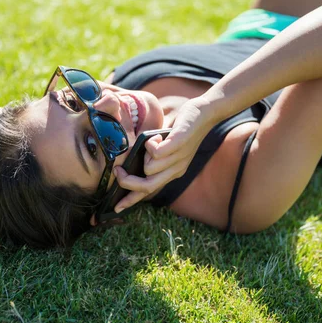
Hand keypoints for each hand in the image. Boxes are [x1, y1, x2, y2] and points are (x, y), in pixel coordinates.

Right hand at [112, 96, 216, 212]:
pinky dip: (150, 144)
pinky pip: (157, 152)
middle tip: (119, 171)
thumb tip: (130, 156)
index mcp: (172, 172)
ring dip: (143, 155)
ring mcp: (179, 158)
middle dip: (128, 182)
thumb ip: (151, 154)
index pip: (149, 192)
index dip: (131, 200)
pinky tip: (156, 137)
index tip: (116, 208)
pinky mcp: (180, 143)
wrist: (205, 114)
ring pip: (149, 169)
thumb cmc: (182, 128)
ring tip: (151, 141)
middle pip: (147, 187)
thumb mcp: (165, 146)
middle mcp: (176, 170)